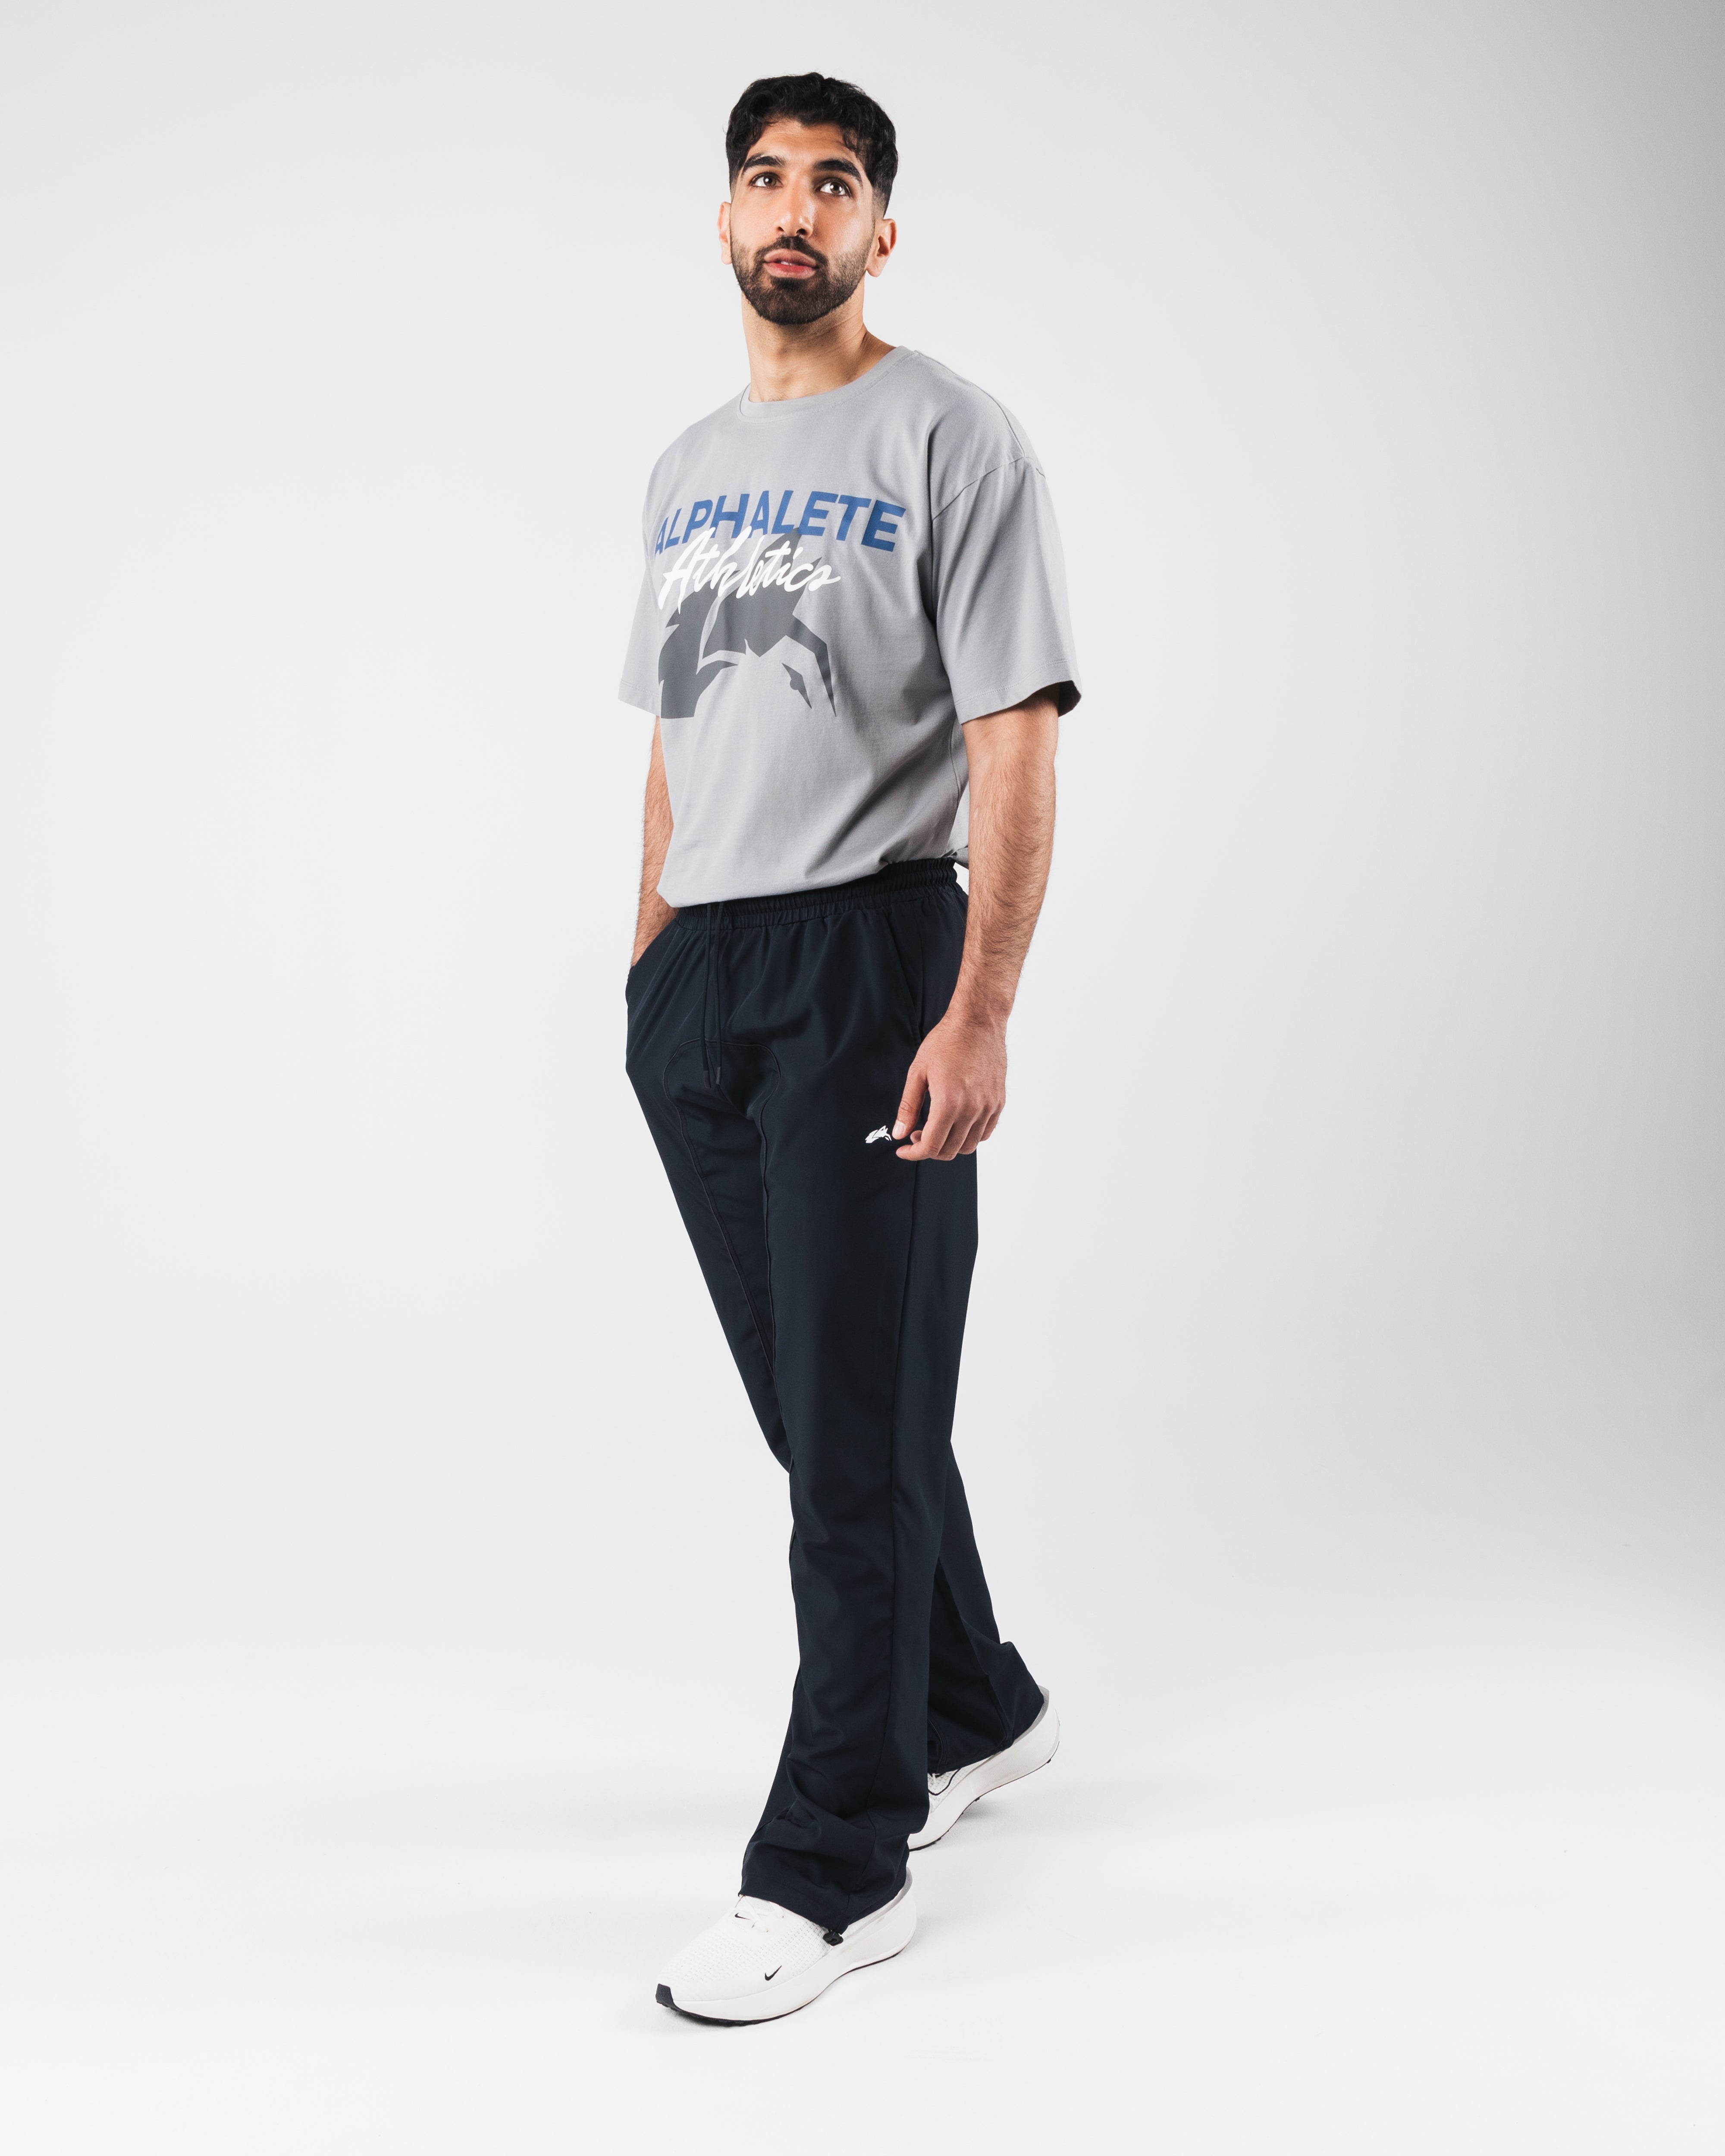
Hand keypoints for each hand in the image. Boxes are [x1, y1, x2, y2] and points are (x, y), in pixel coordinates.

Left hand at [892, 1013, 1006, 1160]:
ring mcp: (988, 1107)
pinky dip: (969, 1136)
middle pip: (950, 1150)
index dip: (914, 1154)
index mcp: (948, 1102)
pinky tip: (956, 1122)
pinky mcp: (999, 1102)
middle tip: (917, 1135)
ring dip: (949, 1144)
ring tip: (937, 1128)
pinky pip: (985, 1133)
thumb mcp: (918, 1072)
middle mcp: (972, 1109)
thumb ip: (908, 1107)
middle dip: (929, 1149)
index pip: (931, 1145)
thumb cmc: (946, 1042)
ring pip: (969, 1146)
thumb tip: (898, 1133)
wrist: (978, 1022)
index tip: (903, 1150)